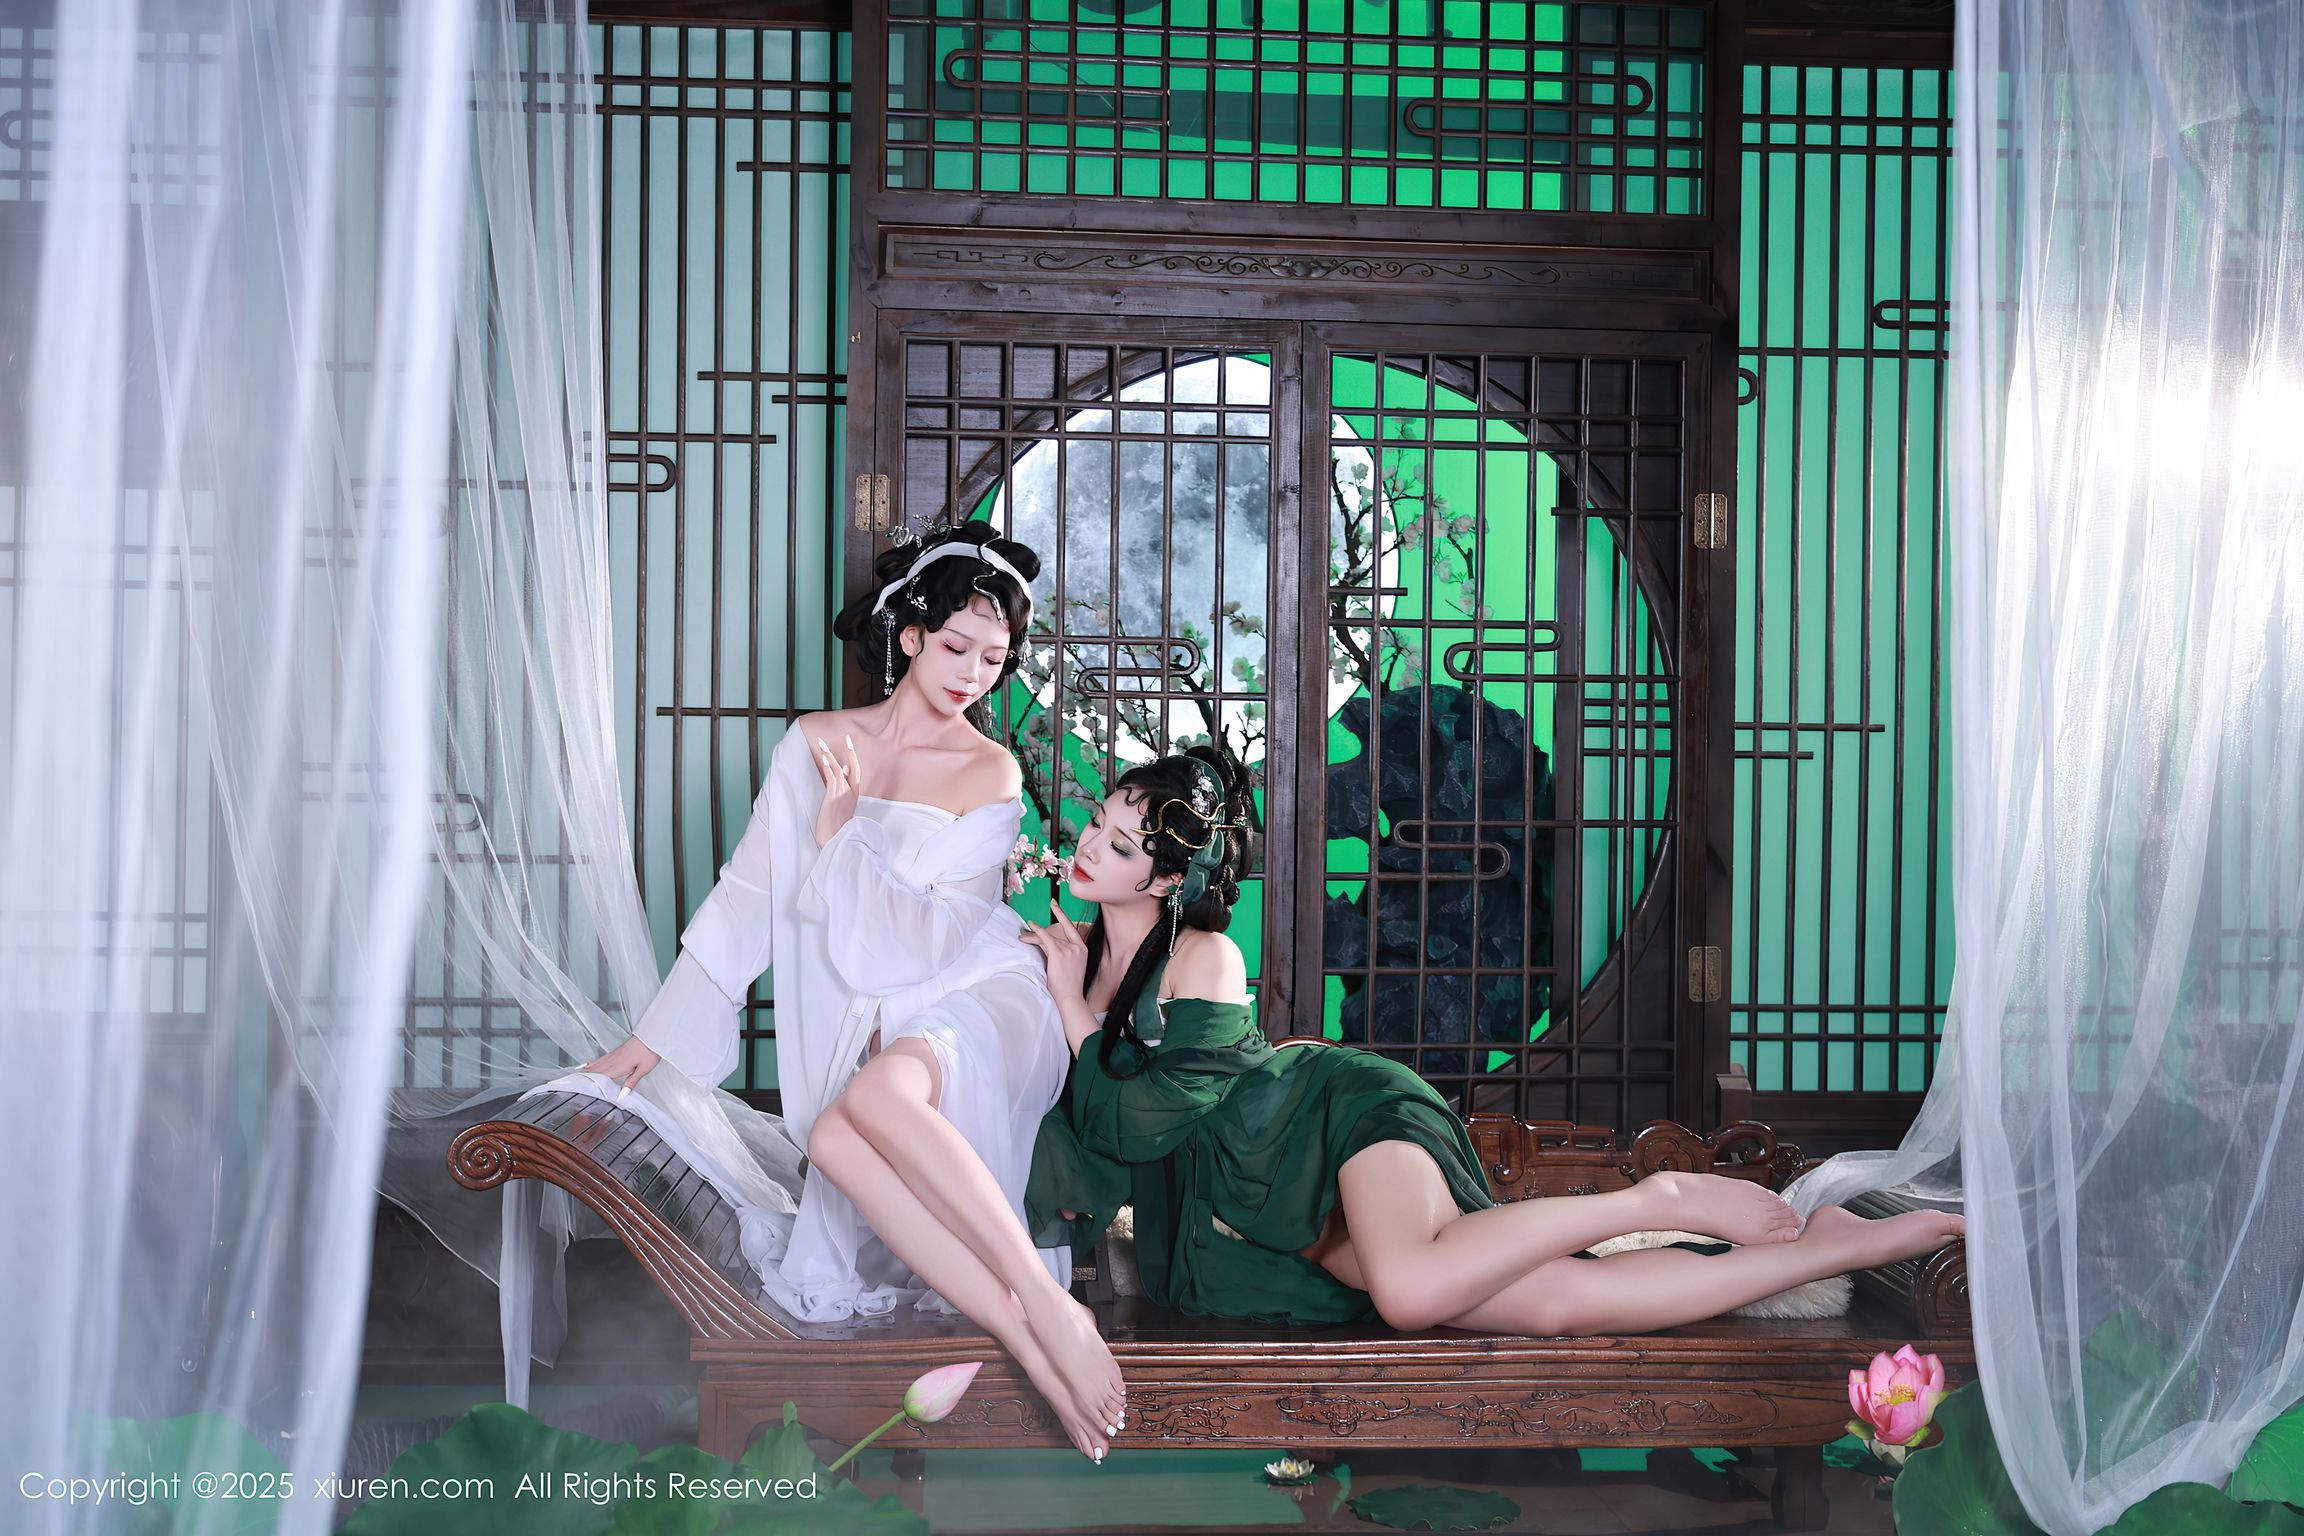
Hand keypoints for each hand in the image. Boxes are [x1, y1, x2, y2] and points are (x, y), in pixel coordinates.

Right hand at [582, 1034, 660, 1090]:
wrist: (652, 1036)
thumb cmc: (649, 1051)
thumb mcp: (643, 1070)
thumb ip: (631, 1082)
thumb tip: (622, 1095)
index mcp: (618, 1066)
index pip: (599, 1078)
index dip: (588, 1083)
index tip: (577, 1089)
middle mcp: (612, 1060)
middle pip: (594, 1071)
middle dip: (582, 1078)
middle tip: (570, 1084)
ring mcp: (613, 1055)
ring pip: (596, 1065)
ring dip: (585, 1072)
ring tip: (575, 1078)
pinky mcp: (615, 1052)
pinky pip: (600, 1059)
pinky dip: (592, 1064)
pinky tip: (588, 1065)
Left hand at [811, 732, 863, 846]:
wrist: (834, 840)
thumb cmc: (837, 825)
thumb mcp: (843, 804)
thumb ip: (844, 786)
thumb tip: (843, 769)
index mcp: (854, 794)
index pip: (856, 771)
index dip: (853, 756)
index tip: (848, 743)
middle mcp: (850, 793)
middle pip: (853, 767)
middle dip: (850, 751)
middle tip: (846, 737)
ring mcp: (842, 795)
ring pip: (838, 770)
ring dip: (829, 755)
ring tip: (822, 743)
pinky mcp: (833, 798)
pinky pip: (832, 779)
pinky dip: (828, 768)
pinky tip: (824, 759)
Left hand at [1020, 904, 1089, 1003]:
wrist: (1070, 997)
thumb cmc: (1069, 986)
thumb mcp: (1069, 966)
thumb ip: (1060, 952)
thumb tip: (1044, 943)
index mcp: (1083, 949)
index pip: (1072, 928)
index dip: (1063, 916)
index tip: (1056, 906)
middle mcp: (1077, 946)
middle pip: (1056, 933)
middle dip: (1043, 929)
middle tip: (1043, 910)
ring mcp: (1069, 949)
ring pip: (1048, 938)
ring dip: (1033, 937)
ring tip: (1022, 937)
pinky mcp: (1058, 953)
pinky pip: (1045, 938)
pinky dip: (1037, 930)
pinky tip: (1031, 925)